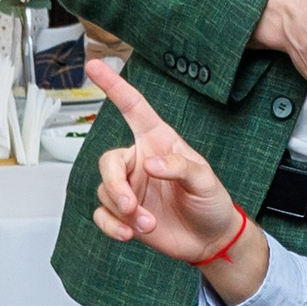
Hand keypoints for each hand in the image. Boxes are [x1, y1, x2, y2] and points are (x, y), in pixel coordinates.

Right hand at [85, 60, 243, 263]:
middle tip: (132, 206)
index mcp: (159, 142)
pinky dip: (111, 226)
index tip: (95, 65)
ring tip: (147, 224)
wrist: (210, 240)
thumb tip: (150, 164)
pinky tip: (129, 233)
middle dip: (115, 185)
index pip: (134, 108)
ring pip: (105, 191)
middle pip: (108, 162)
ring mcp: (131, 188)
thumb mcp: (205, 179)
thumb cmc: (212, 202)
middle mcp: (140, 162)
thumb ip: (180, 166)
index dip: (114, 86)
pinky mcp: (125, 214)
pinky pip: (102, 215)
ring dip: (123, 211)